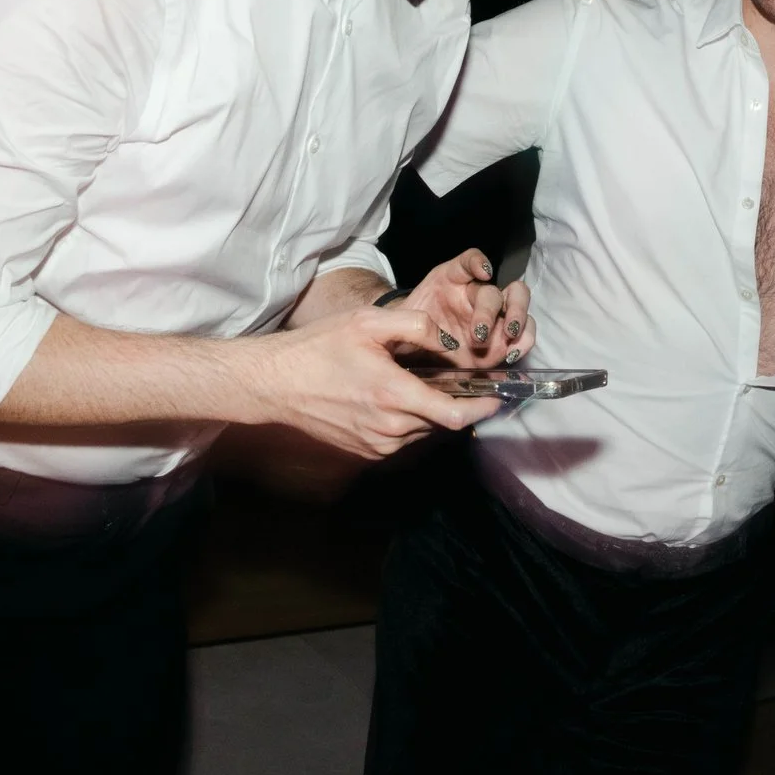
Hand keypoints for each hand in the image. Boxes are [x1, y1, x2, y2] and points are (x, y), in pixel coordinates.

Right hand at [232, 306, 499, 457]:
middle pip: (442, 423)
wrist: (275, 383)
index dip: (484, 407)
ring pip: (422, 432)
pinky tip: (393, 398)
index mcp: (395, 396)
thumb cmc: (318, 348)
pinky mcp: (365, 453)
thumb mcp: (367, 322)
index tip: (498, 396)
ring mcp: (377, 445)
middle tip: (457, 379)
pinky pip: (401, 439)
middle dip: (456, 403)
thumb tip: (448, 340)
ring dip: (430, 412)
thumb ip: (415, 325)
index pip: (456, 415)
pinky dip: (408, 421)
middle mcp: (390, 428)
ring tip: (419, 384)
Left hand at [402, 248, 532, 367]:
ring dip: (517, 320)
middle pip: (496, 291)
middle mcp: (475, 295)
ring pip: (518, 305)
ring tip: (508, 338)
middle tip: (481, 331)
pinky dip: (523, 342)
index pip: (468, 262)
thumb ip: (410, 321)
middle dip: (492, 309)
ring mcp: (492, 318)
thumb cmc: (408, 327)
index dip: (477, 263)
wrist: (412, 349)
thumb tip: (415, 332)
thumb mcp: (402, 318)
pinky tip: (511, 354)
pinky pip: (523, 336)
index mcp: (453, 281)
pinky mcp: (500, 342)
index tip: (482, 273)